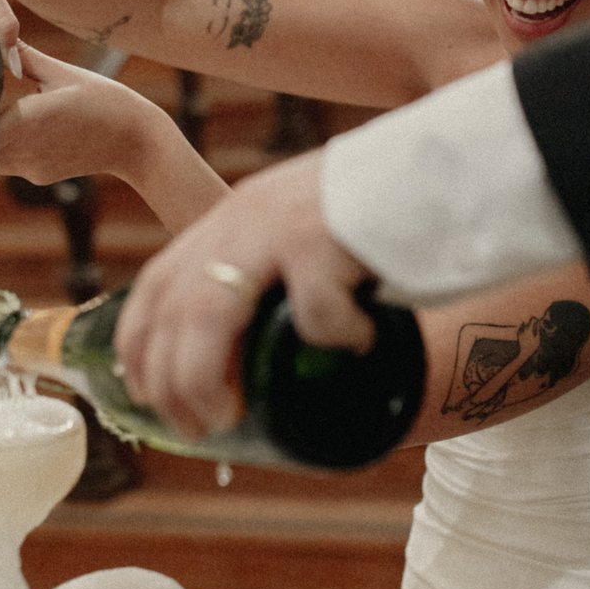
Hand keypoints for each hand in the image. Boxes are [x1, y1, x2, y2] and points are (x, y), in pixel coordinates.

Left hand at [0, 45, 146, 188]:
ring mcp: (31, 168)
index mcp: (23, 121)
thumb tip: (1, 38)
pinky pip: (10, 163)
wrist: (137, 142)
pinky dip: (5, 148)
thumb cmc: (106, 102)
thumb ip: (25, 57)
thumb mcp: (62, 73)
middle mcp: (22, 152)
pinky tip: (18, 129)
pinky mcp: (41, 176)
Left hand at [115, 151, 374, 436]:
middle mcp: (245, 219)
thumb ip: (279, 274)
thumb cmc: (388, 213)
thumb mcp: (307, 231)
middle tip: (192, 427)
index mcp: (235, 219)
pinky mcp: (327, 238)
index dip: (139, 344)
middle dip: (168, 379)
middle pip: (173, 308)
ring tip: (226, 418)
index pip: (158, 283)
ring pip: (209, 314)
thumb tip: (260, 362)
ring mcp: (281, 227)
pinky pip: (312, 312)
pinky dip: (331, 338)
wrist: (450, 161)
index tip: (145, 394)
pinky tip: (362, 340)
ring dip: (203, 377)